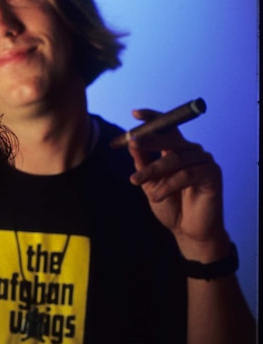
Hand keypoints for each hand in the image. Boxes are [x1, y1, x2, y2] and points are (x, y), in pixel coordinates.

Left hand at [126, 109, 228, 260]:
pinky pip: (186, 174)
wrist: (187, 230)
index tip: (135, 113)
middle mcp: (192, 152)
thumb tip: (131, 142)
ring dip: (152, 171)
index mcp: (177, 150)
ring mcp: (204, 161)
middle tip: (131, 142)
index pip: (167, 129)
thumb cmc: (170, 205)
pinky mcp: (212, 174)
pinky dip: (168, 184)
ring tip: (136, 182)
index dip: (153, 118)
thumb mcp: (150, 182)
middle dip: (148, 140)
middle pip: (170, 139)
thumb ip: (143, 163)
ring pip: (175, 158)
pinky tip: (156, 195)